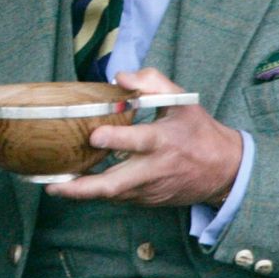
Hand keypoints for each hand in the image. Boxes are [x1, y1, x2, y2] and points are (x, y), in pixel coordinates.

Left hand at [45, 68, 240, 206]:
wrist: (225, 171)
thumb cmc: (199, 132)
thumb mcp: (182, 101)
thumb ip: (152, 82)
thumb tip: (120, 77)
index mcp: (163, 141)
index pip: (138, 141)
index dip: (116, 139)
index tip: (94, 135)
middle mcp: (154, 169)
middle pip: (115, 184)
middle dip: (83, 187)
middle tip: (54, 185)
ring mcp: (150, 189)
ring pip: (112, 196)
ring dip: (82, 193)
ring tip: (53, 186)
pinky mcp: (148, 200)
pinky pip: (119, 198)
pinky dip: (98, 194)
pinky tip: (75, 186)